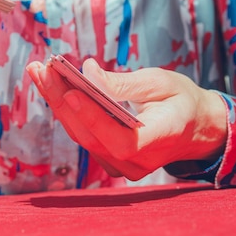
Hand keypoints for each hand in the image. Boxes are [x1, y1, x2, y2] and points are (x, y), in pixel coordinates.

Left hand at [26, 58, 227, 180]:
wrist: (195, 128)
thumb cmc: (181, 100)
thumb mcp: (161, 82)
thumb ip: (124, 83)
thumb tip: (87, 72)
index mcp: (163, 139)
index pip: (122, 139)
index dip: (95, 119)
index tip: (71, 92)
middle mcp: (140, 161)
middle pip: (92, 136)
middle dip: (62, 100)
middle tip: (41, 69)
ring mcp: (124, 166)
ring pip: (82, 136)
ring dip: (57, 103)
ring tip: (39, 73)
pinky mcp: (110, 161)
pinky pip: (83, 136)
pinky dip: (67, 110)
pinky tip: (52, 87)